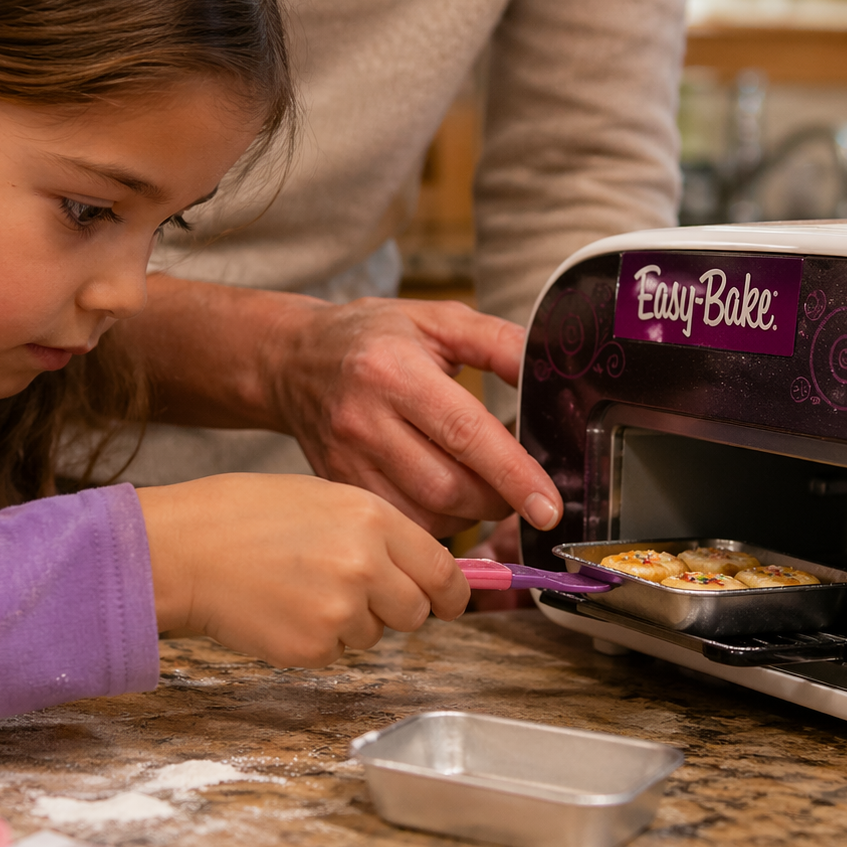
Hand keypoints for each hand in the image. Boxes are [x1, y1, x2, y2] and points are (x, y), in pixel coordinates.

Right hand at [137, 474, 468, 666]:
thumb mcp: (326, 500)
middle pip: (416, 612)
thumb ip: (381, 533)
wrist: (184, 548)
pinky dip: (316, 640)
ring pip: (375, 636)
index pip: (443, 571)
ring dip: (351, 623)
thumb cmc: (246, 516)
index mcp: (373, 518)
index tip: (449, 602)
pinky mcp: (313, 647)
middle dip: (396, 610)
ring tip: (301, 590)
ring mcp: (340, 610)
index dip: (451, 593)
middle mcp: (365, 564)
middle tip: (356, 594)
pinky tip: (283, 610)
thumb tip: (432, 572)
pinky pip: (336, 655)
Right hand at [265, 298, 561, 536]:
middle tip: (521, 490)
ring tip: (483, 488)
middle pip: (447, 486)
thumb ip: (500, 343)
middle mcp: (364, 420)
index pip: (464, 432)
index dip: (513, 473)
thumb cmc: (374, 338)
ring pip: (426, 516)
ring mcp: (346, 462)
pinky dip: (438, 523)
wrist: (293, 361)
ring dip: (470, 515)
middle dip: (498, 499)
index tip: (549, 505)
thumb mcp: (439, 320)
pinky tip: (448, 498)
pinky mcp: (340, 489)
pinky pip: (402, 526)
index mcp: (393, 370)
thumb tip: (553, 374)